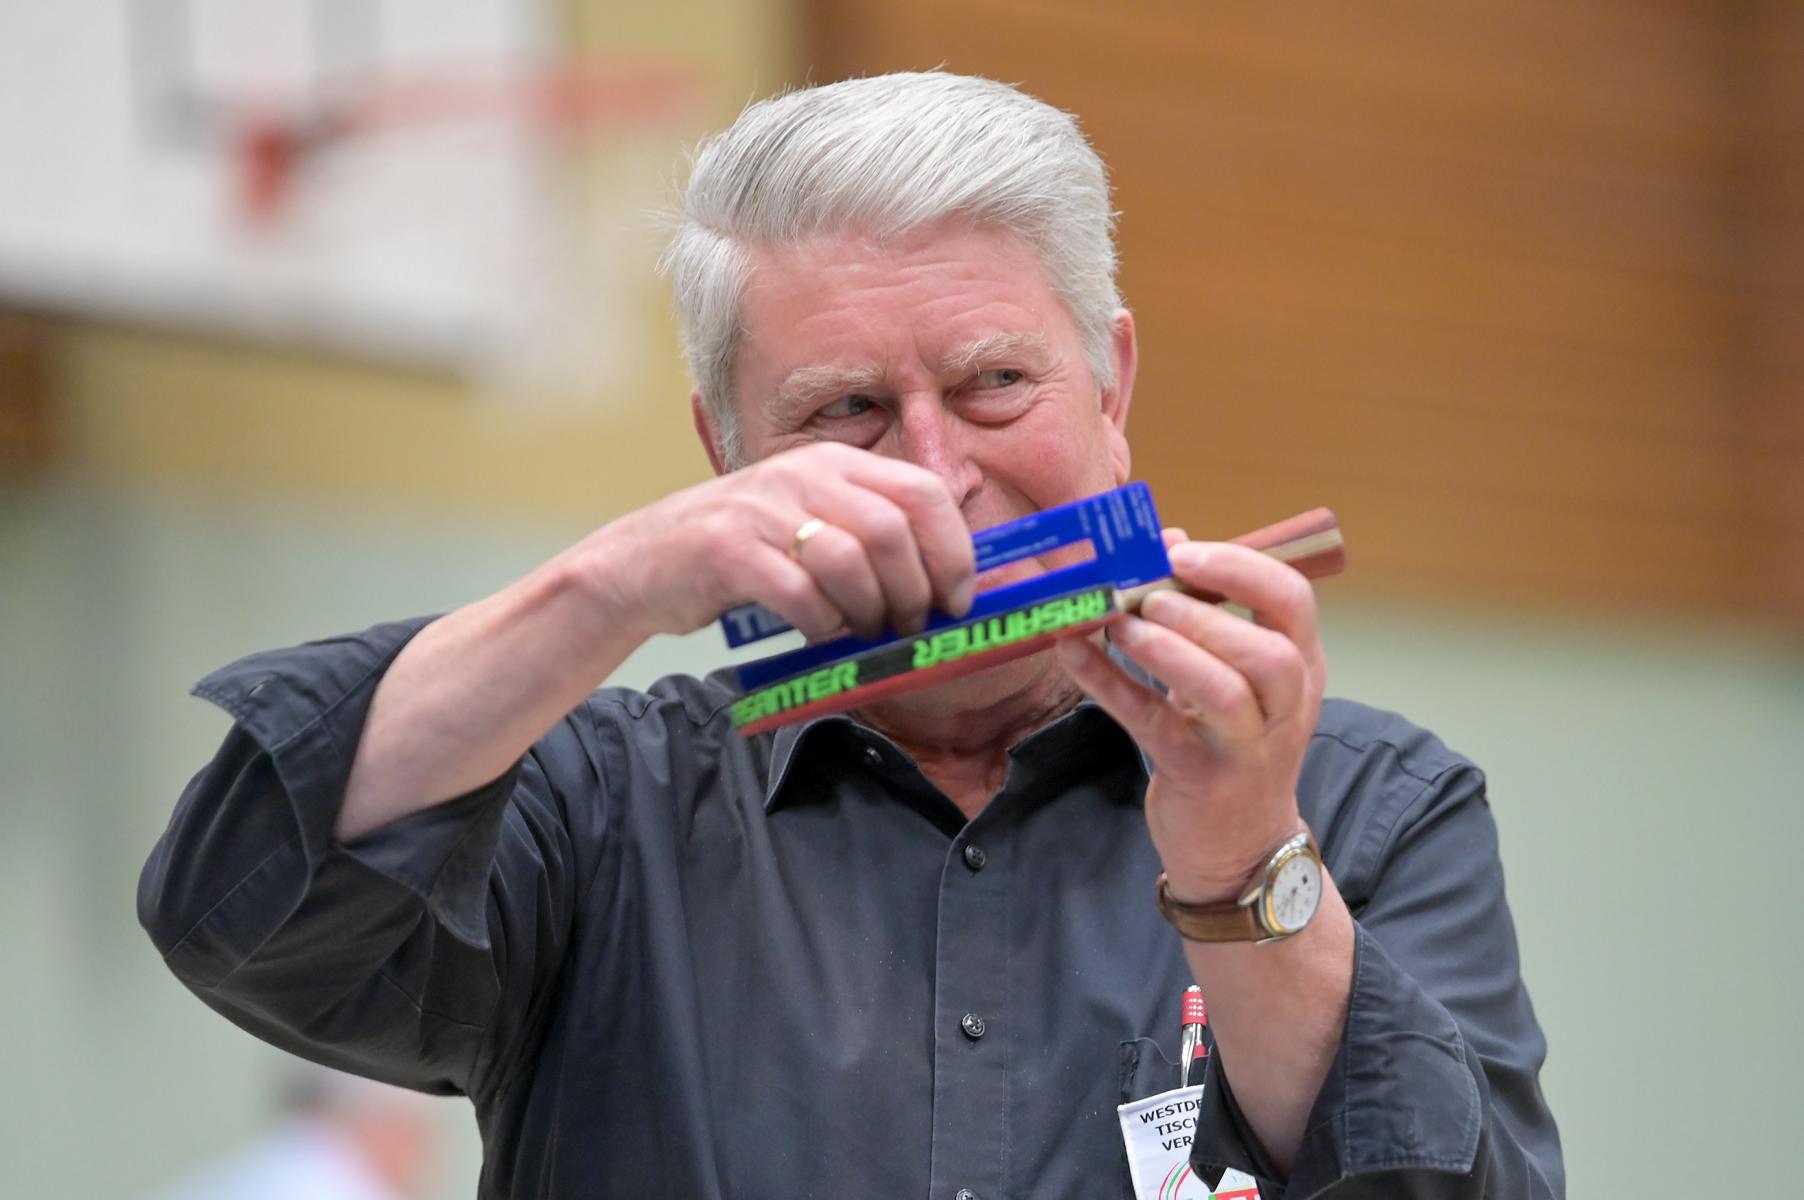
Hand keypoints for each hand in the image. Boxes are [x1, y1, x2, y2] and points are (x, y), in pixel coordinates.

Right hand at [584, 442, 976, 642]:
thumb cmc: (744, 554)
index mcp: (834, 462)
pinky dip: (822, 625)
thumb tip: (948, 584)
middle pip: (892, 530)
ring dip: (870, 612)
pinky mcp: (728, 550)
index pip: (923, 491)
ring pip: (850, 562)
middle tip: (909, 626)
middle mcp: (801, 474)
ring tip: (864, 632)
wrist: (642, 563)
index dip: (954, 549)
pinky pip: (801, 595)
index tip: (957, 598)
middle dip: (914, 591)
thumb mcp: (810, 523)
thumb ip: (870, 537)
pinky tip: (818, 632)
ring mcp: (762, 509)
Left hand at [1054, 534, 1325, 900]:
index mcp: (1301, 662)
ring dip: (1166, 651)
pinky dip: (1110, 685)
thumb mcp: (1237, 674)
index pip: (1292, 600)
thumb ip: (1206, 610)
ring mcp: (1246, 745)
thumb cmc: (1232, 738)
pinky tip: (1073, 653)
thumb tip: (1165, 541)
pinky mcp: (1199, 775)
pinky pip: (1153, 724)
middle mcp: (1285, 704)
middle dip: (1204, 613)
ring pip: (1221, 691)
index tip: (1182, 552)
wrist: (1239, 844)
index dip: (1239, 567)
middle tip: (1149, 594)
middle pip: (1266, 651)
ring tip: (1120, 625)